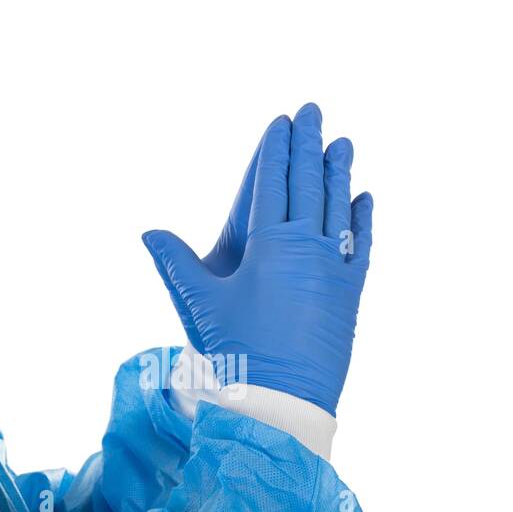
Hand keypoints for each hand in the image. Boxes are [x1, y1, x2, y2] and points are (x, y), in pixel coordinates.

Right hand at [142, 103, 373, 415]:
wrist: (281, 400)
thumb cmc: (235, 350)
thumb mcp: (199, 303)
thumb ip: (175, 262)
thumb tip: (149, 232)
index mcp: (270, 244)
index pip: (273, 183)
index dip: (276, 150)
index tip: (282, 122)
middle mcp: (309, 248)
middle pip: (310, 185)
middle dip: (310, 145)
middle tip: (314, 111)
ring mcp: (335, 269)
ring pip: (340, 208)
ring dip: (340, 172)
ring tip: (342, 142)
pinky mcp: (349, 294)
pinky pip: (362, 246)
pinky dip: (363, 220)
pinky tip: (364, 198)